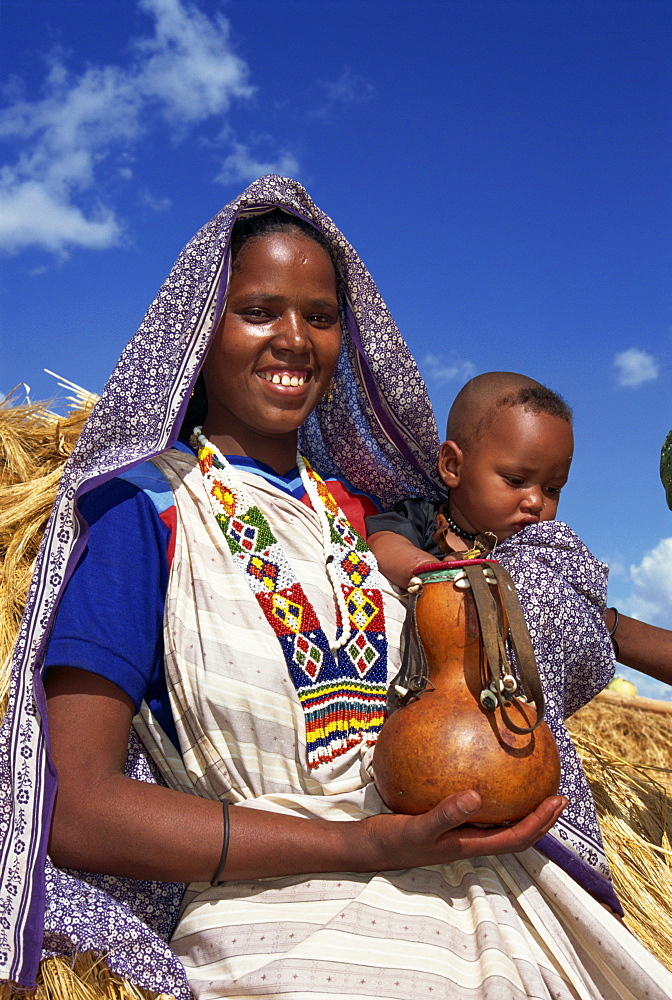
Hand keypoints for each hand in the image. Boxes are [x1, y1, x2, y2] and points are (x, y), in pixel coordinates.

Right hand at [359, 790, 566, 870]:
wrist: (370, 847)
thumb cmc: (393, 841)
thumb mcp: (419, 827)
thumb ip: (446, 814)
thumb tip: (476, 795)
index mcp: (469, 846)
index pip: (515, 838)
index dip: (539, 823)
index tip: (557, 801)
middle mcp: (469, 841)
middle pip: (516, 835)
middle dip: (541, 819)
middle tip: (558, 796)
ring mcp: (459, 834)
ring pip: (501, 825)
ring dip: (522, 811)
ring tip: (534, 788)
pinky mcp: (448, 824)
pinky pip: (478, 811)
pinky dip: (492, 798)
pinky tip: (485, 776)